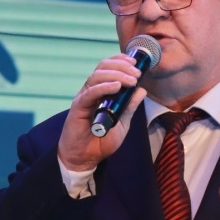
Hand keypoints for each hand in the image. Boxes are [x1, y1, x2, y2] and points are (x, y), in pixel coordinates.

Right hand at [58, 53, 146, 170]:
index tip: (136, 63)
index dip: (121, 61)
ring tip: (131, 81)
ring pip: (97, 76)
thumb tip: (142, 90)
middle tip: (137, 74)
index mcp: (100, 91)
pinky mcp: (78, 107)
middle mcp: (91, 91)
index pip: (108, 68)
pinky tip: (116, 87)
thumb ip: (129, 107)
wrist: (85, 158)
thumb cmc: (100, 141)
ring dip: (116, 74)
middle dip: (122, 66)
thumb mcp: (122, 122)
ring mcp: (84, 97)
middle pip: (103, 67)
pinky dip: (104, 87)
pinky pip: (90, 92)